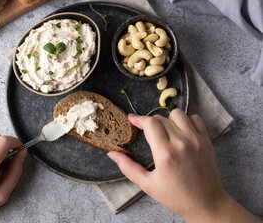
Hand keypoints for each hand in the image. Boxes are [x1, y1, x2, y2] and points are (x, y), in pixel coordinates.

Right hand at [107, 109, 260, 222]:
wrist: (206, 204)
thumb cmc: (176, 196)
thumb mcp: (147, 185)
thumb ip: (128, 167)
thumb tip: (112, 154)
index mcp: (165, 153)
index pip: (149, 123)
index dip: (138, 118)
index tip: (131, 119)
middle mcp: (181, 143)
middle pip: (160, 118)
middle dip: (149, 122)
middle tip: (146, 132)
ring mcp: (196, 140)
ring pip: (177, 114)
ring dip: (167, 119)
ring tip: (164, 131)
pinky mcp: (206, 141)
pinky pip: (195, 118)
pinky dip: (186, 121)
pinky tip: (180, 131)